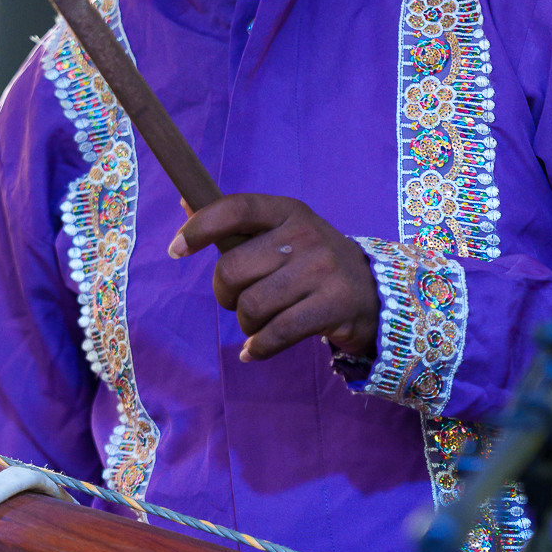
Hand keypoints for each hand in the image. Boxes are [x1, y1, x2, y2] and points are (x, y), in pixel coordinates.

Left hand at [168, 194, 378, 363]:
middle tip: (239, 301)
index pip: (236, 209)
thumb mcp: (281, 234)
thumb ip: (235, 224)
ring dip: (246, 324)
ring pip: (252, 305)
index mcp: (288, 210)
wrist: (375, 292)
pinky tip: (255, 350)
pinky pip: (277, 333)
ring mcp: (323, 269)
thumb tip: (185, 201)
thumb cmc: (312, 263)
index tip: (176, 250)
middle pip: (232, 269)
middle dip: (225, 294)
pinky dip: (259, 348)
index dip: (200, 228)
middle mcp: (305, 234)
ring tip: (259, 323)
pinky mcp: (333, 305)